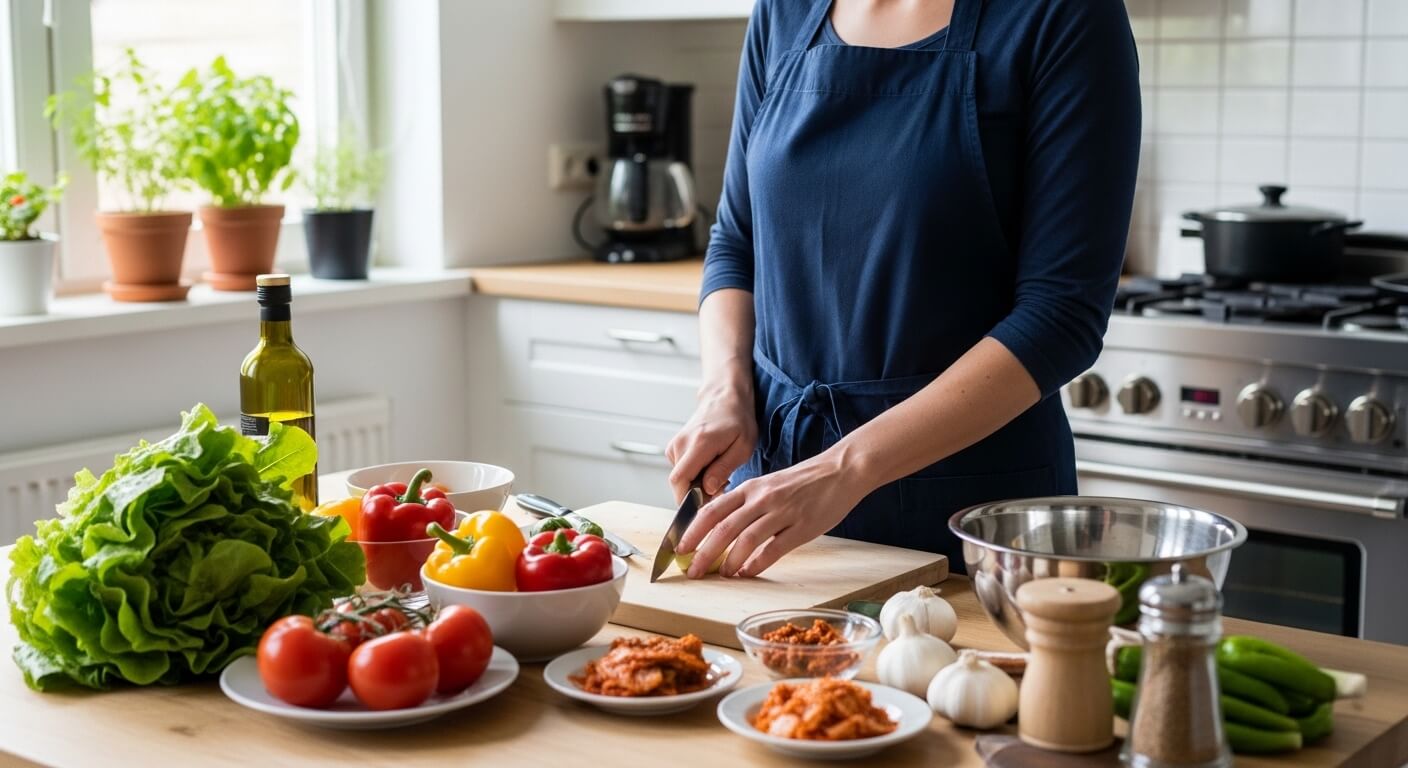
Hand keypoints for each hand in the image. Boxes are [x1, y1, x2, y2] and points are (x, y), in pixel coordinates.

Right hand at [666, 378, 757, 500]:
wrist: (724, 399)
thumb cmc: (738, 422)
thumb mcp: (742, 447)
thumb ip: (723, 469)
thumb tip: (707, 489)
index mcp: (699, 443)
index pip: (680, 480)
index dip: (688, 499)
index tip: (705, 506)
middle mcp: (682, 443)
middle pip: (678, 482)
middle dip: (697, 494)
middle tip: (721, 488)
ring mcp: (675, 444)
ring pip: (680, 478)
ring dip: (697, 484)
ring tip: (719, 474)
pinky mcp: (674, 447)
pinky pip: (681, 470)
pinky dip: (694, 475)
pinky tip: (710, 467)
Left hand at [674, 450, 870, 578]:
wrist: (840, 470)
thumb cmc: (804, 481)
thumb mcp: (769, 486)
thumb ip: (747, 504)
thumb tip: (723, 530)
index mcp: (750, 488)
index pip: (712, 510)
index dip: (692, 531)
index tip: (679, 548)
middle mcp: (762, 499)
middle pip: (723, 528)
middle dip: (704, 553)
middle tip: (693, 572)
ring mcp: (782, 513)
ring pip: (746, 540)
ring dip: (730, 562)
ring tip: (723, 575)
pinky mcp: (802, 527)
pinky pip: (774, 549)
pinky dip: (757, 564)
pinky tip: (749, 573)